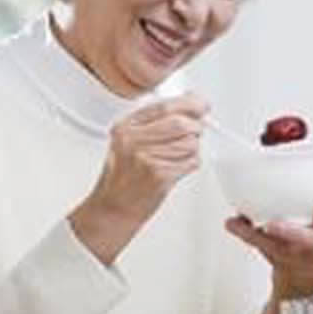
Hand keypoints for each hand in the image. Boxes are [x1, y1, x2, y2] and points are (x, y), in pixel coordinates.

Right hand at [69, 93, 207, 263]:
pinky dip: (191, 163)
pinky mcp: (160, 177)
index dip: (189, 104)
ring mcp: (146, 159)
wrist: (112, 209)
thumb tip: (188, 105)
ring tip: (180, 156)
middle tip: (197, 130)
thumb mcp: (126, 143)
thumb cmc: (122, 178)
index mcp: (125, 128)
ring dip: (193, 149)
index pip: (164, 107)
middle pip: (180, 123)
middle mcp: (133, 141)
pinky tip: (178, 168)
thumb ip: (153, 124)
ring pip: (189, 143)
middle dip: (196, 126)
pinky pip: (190, 162)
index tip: (200, 104)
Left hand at [225, 198, 312, 313]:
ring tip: (244, 223)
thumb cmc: (310, 246)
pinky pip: (267, 251)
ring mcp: (308, 264)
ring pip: (287, 252)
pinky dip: (247, 235)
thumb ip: (307, 200)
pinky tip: (232, 224)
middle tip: (273, 225)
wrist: (301, 285)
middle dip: (296, 235)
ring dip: (263, 238)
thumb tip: (273, 167)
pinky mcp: (287, 268)